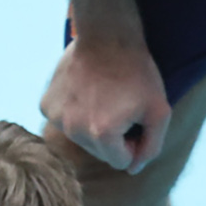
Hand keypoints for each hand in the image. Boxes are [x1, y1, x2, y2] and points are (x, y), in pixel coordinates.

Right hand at [42, 34, 168, 172]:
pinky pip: (64, 122)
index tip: (135, 118)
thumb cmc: (138, 73)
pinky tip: (84, 91)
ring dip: (93, 124)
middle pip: (99, 152)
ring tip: (102, 96)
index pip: (121, 162)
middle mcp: (74, 130)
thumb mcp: (159, 111)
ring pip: (81, 138)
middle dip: (112, 136)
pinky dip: (74, 112)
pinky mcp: (45, 105)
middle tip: (120, 105)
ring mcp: (56, 117)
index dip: (133, 142)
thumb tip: (132, 169)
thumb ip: (151, 147)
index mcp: (102, 134)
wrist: (106, 36)